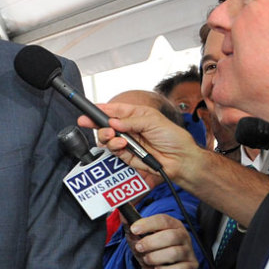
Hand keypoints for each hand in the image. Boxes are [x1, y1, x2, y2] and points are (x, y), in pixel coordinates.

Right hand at [77, 102, 200, 181]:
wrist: (181, 160)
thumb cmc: (174, 138)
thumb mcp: (153, 121)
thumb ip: (131, 121)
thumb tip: (113, 121)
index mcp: (137, 115)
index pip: (115, 110)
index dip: (102, 109)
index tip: (90, 109)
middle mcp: (130, 128)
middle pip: (106, 124)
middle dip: (96, 123)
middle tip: (88, 123)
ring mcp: (128, 142)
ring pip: (107, 138)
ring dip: (106, 136)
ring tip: (113, 136)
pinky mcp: (127, 155)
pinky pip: (114, 151)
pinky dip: (115, 147)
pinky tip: (123, 145)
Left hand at [126, 213, 198, 268]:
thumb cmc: (150, 249)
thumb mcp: (138, 237)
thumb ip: (130, 225)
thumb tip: (122, 214)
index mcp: (172, 225)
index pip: (163, 220)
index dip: (147, 224)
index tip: (134, 229)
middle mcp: (183, 236)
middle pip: (171, 236)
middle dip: (150, 242)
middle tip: (139, 247)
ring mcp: (188, 252)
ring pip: (174, 252)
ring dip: (155, 257)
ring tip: (147, 259)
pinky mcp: (190, 267)